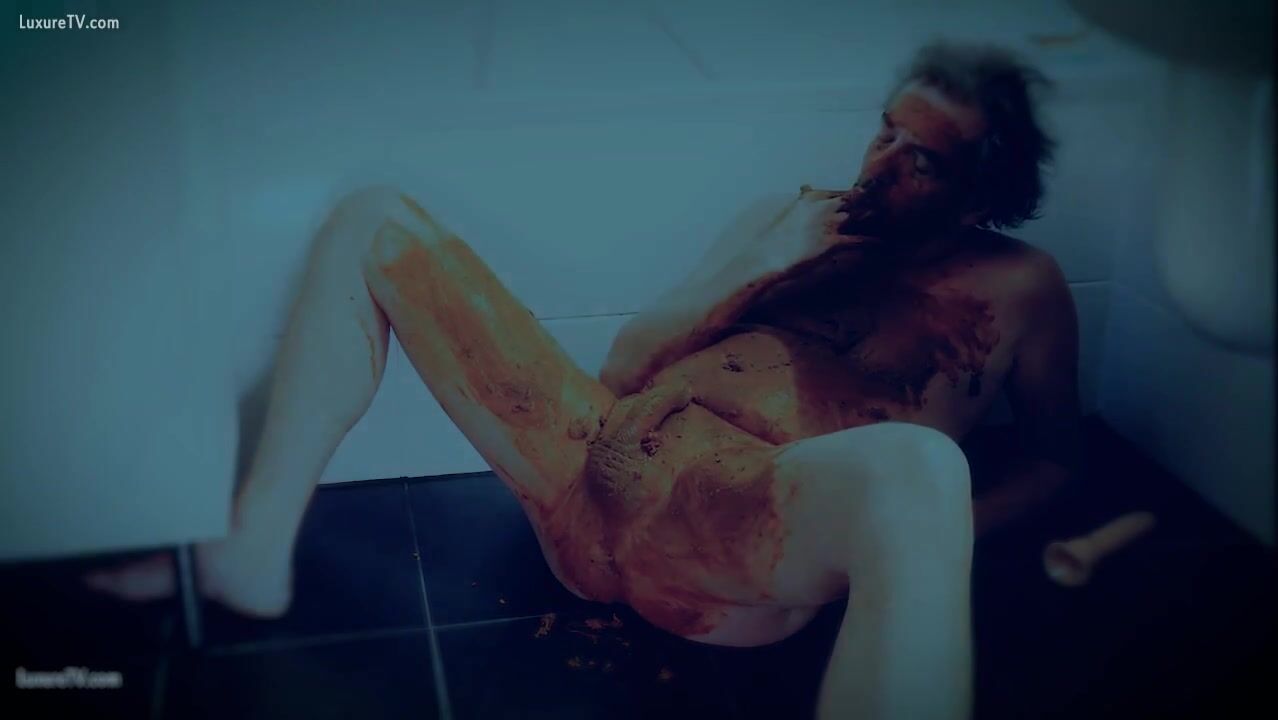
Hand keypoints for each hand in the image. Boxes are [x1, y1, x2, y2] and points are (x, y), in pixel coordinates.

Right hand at [749, 186, 876, 273]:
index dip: (854, 198)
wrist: (768, 256)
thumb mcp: (790, 210)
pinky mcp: (832, 242)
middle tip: (882, 211)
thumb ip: (803, 198)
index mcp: (812, 197)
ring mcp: (828, 224)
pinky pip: (859, 240)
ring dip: (872, 221)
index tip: (865, 201)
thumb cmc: (777, 236)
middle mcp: (823, 206)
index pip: (841, 192)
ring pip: (860, 217)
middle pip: (855, 201)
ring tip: (886, 225)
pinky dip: (871, 241)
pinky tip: (881, 243)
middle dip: (867, 205)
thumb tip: (806, 185)